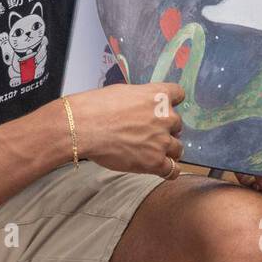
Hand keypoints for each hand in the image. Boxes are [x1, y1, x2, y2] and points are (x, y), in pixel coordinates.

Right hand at [65, 83, 184, 179]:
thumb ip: (141, 100)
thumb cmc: (96, 108)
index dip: (173, 102)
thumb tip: (142, 107)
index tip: (165, 109)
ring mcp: (162, 140)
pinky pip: (173, 170)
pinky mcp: (155, 161)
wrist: (83, 127)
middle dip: (165, 129)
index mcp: (158, 96)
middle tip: (148, 134)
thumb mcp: (123, 92)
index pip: (179, 94)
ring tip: (152, 152)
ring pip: (178, 148)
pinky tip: (160, 168)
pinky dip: (168, 170)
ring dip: (168, 150)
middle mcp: (166, 117)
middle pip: (177, 124)